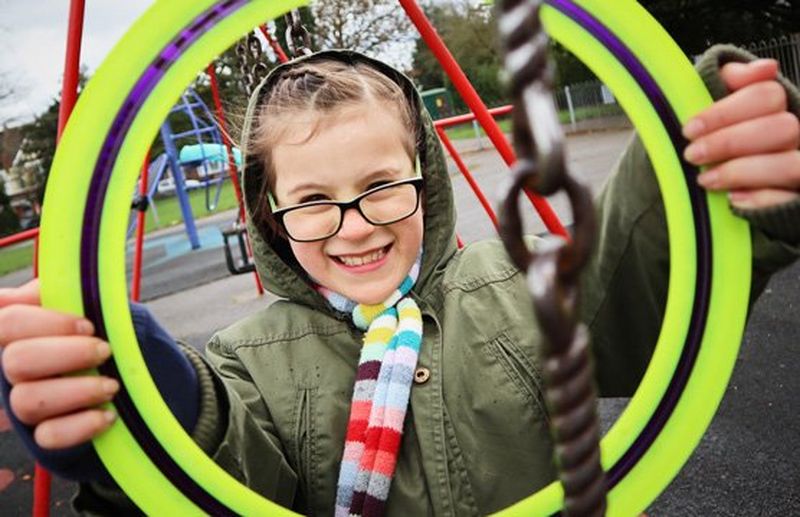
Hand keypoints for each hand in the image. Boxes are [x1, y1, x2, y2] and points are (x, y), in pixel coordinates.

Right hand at [0, 279, 117, 448]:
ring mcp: (25, 406)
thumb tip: (44, 286)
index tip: (89, 325)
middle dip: (67, 354)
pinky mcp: (44, 438)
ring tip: (112, 385)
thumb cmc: (106, 337)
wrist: (133, 381)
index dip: (47, 322)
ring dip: (77, 390)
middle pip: (16, 360)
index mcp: (21, 334)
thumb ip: (66, 293)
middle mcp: (13, 370)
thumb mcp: (94, 308)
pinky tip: (108, 414)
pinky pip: (48, 436)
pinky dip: (81, 425)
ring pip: (26, 401)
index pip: (7, 321)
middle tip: (104, 351)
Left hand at [682, 59, 799, 208]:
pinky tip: (733, 199)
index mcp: (774, 108)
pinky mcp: (793, 200)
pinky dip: (761, 199)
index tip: (690, 129)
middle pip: (783, 128)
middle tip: (693, 155)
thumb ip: (729, 80)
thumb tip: (764, 68)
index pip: (767, 95)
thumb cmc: (709, 140)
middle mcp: (794, 136)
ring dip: (742, 171)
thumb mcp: (712, 106)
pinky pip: (788, 199)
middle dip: (730, 142)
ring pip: (790, 165)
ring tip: (705, 180)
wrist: (707, 189)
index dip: (726, 112)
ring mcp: (796, 167)